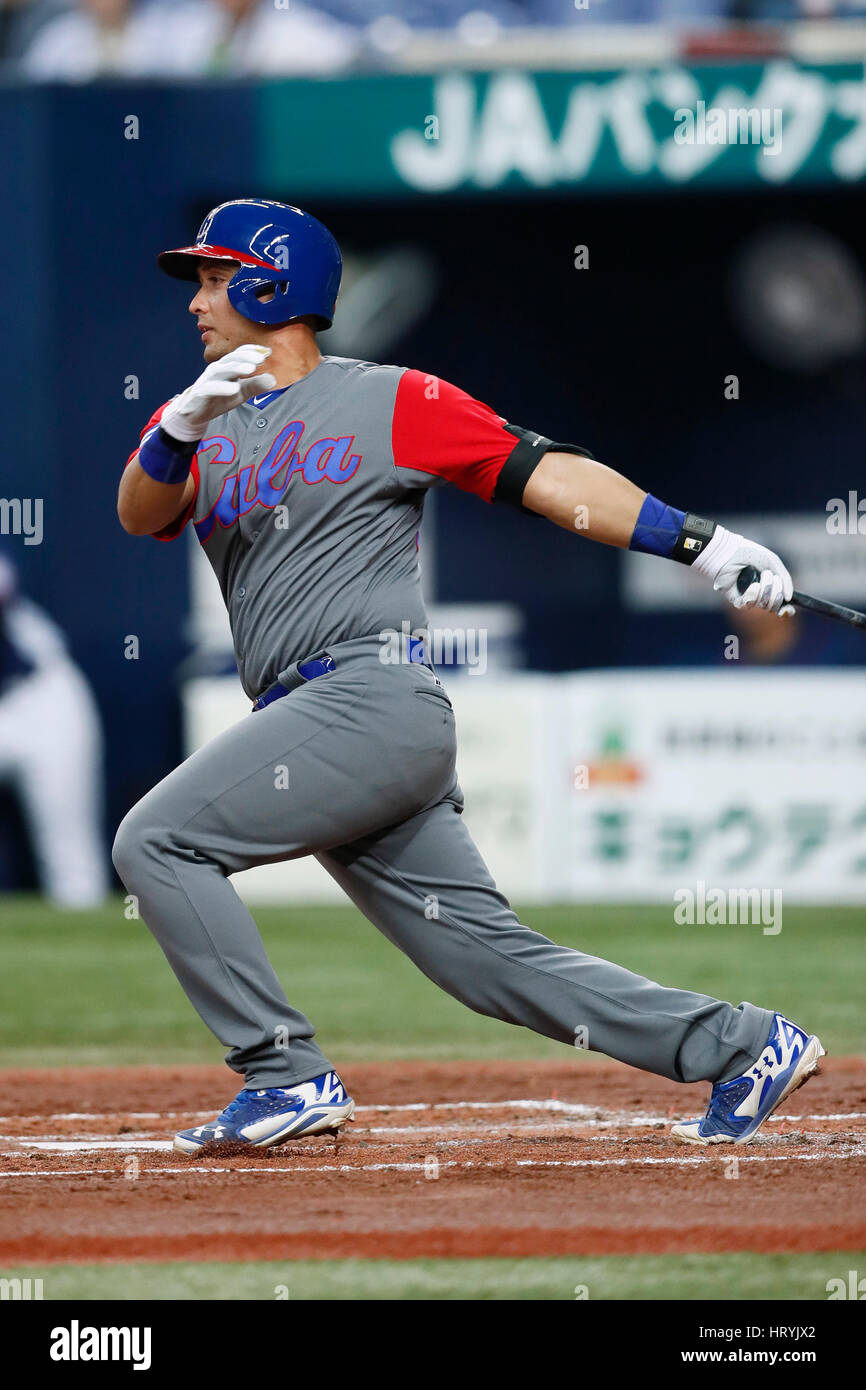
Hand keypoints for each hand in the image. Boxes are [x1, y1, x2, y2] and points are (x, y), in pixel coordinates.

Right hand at [160, 345, 276, 442]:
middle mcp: (217, 369)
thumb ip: (255, 386)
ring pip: (221, 370)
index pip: (239, 354)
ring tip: (250, 369)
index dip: (251, 351)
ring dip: (235, 368)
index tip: (267, 352)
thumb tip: (273, 379)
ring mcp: (207, 380)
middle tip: (260, 358)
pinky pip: (211, 388)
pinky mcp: (200, 392)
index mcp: (227, 367)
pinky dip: (222, 387)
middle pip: (231, 359)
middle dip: (246, 357)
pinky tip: (234, 389)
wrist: (195, 412)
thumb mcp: (240, 393)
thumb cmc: (219, 397)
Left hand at [692, 525, 794, 615]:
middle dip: (776, 591)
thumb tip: (789, 598)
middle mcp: (760, 594)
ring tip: (762, 575)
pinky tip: (753, 585)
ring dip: (766, 589)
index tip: (788, 608)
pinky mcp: (737, 600)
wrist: (730, 551)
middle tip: (769, 576)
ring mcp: (749, 598)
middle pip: (774, 605)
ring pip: (764, 605)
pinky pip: (749, 604)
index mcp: (770, 586)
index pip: (781, 605)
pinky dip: (754, 594)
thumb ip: (785, 579)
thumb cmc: (750, 554)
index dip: (786, 610)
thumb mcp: (772, 562)